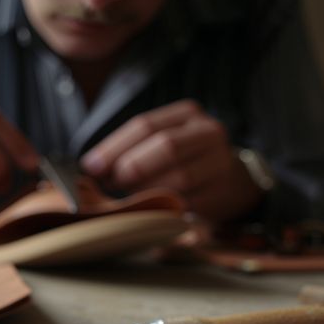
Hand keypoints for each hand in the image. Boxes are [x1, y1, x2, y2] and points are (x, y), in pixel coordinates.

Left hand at [80, 100, 262, 222]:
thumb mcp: (163, 143)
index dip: (115, 147)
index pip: (146, 125)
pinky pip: (188, 201)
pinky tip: (149, 209)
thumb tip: (92, 166)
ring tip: (127, 197)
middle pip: (166, 146)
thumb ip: (132, 148)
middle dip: (131, 167)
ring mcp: (219, 161)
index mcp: (187, 114)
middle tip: (110, 183)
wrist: (232, 181)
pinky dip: (164, 206)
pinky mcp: (222, 191)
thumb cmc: (185, 160)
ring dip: (146, 189)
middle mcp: (208, 132)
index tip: (91, 166)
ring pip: (179, 176)